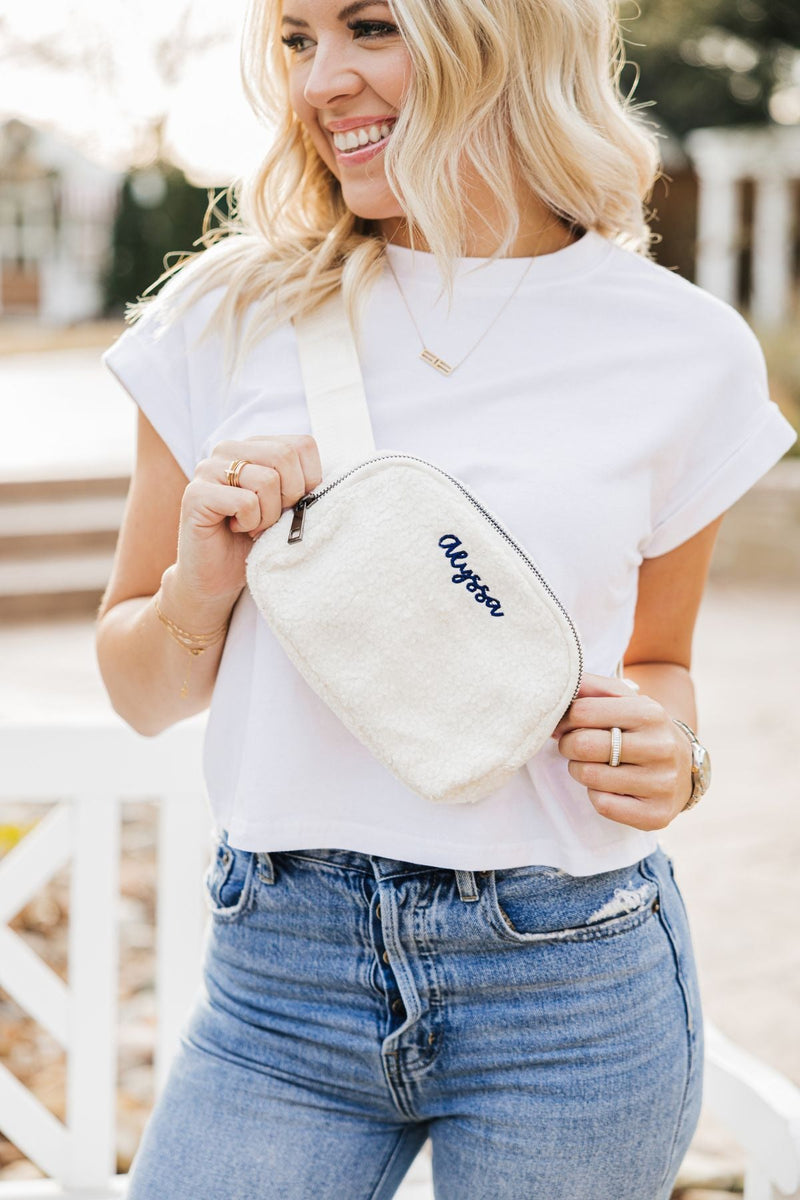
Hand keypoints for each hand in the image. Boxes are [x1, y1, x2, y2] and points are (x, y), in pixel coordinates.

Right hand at [173, 435, 322, 603]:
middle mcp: (228, 449)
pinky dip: (250, 523)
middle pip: (285, 456)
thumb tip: (325, 483)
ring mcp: (208, 469)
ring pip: (267, 480)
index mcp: (253, 446)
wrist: (216, 578)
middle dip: (290, 496)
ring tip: (252, 526)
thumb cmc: (254, 540)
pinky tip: (236, 529)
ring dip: (268, 515)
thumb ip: (301, 484)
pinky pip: (246, 502)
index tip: (291, 505)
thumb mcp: (286, 507)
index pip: (302, 444)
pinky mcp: (195, 494)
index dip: (308, 480)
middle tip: (271, 519)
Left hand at [550, 673, 693, 830]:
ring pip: (589, 776)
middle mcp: (660, 747)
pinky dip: (597, 795)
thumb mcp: (624, 700)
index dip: (565, 719)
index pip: (583, 712)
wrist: (684, 766)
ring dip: (580, 771)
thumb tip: (562, 685)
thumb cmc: (641, 729)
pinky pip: (602, 804)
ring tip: (593, 765)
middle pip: (583, 745)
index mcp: (650, 713)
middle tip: (574, 746)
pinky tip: (610, 787)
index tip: (567, 724)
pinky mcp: (656, 814)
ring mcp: (662, 783)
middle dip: (568, 746)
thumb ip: (591, 687)